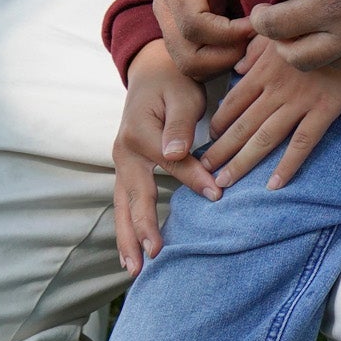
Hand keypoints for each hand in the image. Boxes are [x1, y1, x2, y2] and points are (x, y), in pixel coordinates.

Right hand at [113, 39, 218, 276]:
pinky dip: (128, 226)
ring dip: (127, 238)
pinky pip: (126, 202)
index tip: (218, 194)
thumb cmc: (173, 80)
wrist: (152, 69)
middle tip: (153, 258)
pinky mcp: (128, 168)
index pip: (172, 164)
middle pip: (132, 197)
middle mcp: (124, 152)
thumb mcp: (182, 94)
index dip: (196, 179)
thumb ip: (180, 125)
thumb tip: (177, 154)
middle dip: (141, 229)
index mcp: (139, 134)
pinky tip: (133, 250)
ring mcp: (122, 162)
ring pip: (122, 206)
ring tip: (133, 270)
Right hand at [153, 0, 271, 78]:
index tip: (260, 20)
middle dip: (227, 55)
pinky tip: (250, 40)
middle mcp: (167, 10)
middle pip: (187, 56)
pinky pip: (200, 59)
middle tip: (261, 37)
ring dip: (226, 61)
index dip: (229, 32)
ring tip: (257, 40)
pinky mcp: (187, 30)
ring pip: (191, 65)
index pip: (193, 26)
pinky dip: (224, 59)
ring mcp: (174, 23)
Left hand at [201, 37, 340, 190]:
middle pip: (241, 126)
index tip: (209, 139)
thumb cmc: (315, 25)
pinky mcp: (325, 109)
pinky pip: (303, 142)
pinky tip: (274, 184)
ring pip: (265, 139)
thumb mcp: (279, 30)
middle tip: (204, 171)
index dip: (218, 124)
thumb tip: (237, 69)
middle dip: (220, 151)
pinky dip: (288, 164)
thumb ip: (256, 49)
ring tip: (225, 182)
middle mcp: (275, 90)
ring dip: (242, 162)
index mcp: (263, 70)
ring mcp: (300, 102)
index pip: (232, 103)